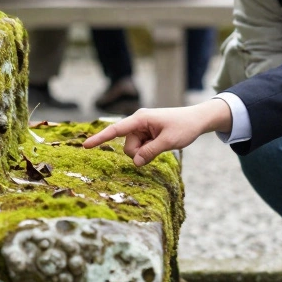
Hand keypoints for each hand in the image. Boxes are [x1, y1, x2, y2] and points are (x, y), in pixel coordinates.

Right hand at [84, 99, 232, 165]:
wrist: (197, 119)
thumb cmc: (184, 127)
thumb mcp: (169, 142)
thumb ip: (150, 152)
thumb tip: (135, 162)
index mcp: (140, 119)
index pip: (116, 130)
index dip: (99, 138)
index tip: (85, 146)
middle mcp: (138, 122)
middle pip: (128, 146)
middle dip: (139, 153)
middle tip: (159, 146)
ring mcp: (142, 128)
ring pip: (134, 150)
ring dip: (146, 152)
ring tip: (162, 143)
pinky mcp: (146, 133)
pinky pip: (141, 148)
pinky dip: (149, 150)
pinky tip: (161, 143)